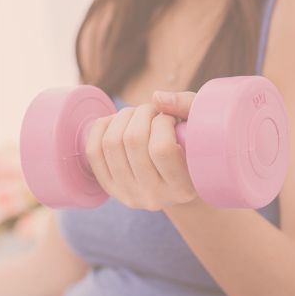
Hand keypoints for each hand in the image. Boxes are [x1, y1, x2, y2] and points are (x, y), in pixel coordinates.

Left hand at [85, 90, 197, 210]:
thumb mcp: (201, 128)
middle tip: (153, 111)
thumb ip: (187, 107)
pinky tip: (118, 122)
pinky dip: (103, 126)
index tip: (170, 118)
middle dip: (142, 113)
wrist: (177, 184)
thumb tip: (156, 97)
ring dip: (124, 117)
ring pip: (111, 143)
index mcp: (182, 189)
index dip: (163, 122)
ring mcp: (128, 195)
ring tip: (139, 116)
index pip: (162, 148)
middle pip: (133, 141)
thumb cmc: (194, 149)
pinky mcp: (110, 189)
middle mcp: (153, 198)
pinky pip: (93, 151)